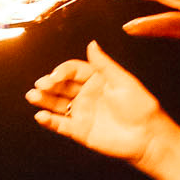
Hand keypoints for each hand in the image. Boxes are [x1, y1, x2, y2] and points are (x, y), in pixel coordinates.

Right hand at [26, 41, 168, 163]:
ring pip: (56, 104)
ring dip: (43, 100)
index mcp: (96, 80)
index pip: (72, 71)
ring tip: (32, 96)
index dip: (62, 71)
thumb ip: (104, 64)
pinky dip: (49, 121)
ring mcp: (82, 113)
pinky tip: (40, 116)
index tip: (56, 76)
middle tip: (41, 85)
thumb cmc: (141, 107)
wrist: (148, 136)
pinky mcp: (80, 131)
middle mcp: (86, 95)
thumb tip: (91, 43)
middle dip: (48, 84)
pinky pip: (60, 125)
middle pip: (61, 86)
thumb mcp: (123, 80)